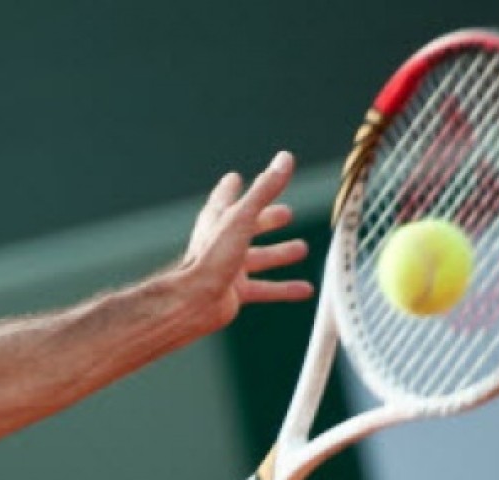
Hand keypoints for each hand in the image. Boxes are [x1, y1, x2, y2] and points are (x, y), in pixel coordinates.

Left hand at [181, 151, 313, 331]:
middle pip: (246, 226)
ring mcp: (227, 268)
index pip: (224, 197)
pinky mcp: (234, 292)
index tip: (235, 178)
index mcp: (217, 220)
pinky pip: (264, 288)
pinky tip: (305, 290)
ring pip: (258, 258)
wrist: (193, 302)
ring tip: (301, 249)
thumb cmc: (211, 257)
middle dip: (266, 220)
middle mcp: (220, 242)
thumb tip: (285, 158)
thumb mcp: (243, 218)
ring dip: (279, 253)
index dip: (231, 187)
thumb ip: (264, 189)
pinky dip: (284, 288)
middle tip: (286, 214)